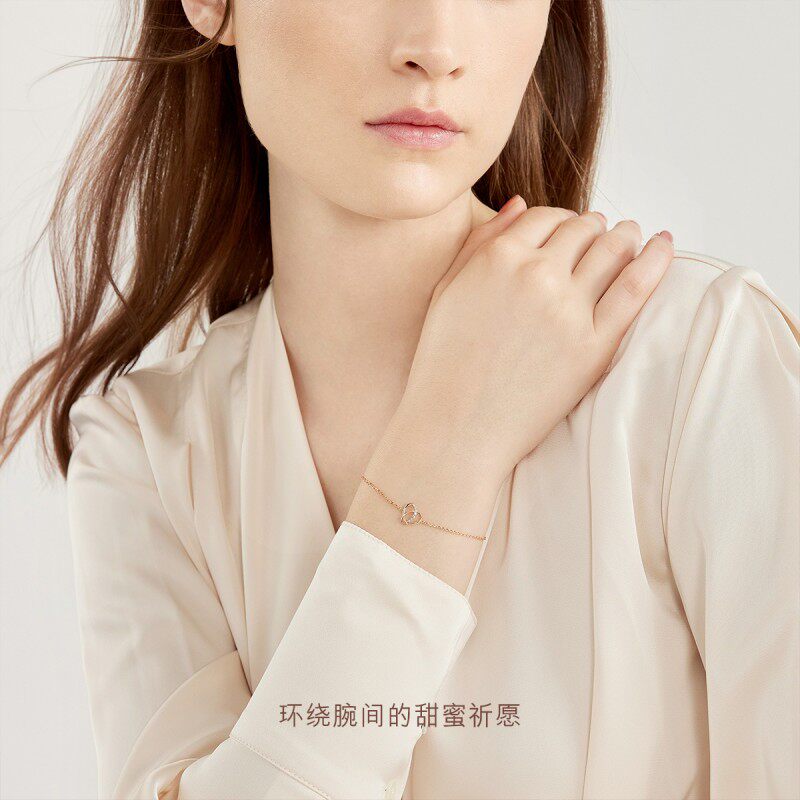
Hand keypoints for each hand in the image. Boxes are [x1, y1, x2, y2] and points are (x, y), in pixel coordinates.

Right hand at [396, 198, 673, 482]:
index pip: (546, 217)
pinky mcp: (594, 345)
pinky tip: (663, 245)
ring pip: (613, 249)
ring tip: (631, 237)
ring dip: (625, 236)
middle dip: (594, 227)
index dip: (561, 220)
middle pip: (583, 229)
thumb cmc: (443, 364)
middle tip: (602, 233)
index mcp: (497, 258)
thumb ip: (481, 243)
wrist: (455, 429)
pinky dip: (656, 259)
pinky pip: (636, 286)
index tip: (569, 231)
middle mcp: (535, 274)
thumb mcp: (446, 292)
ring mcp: (568, 309)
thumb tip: (521, 205)